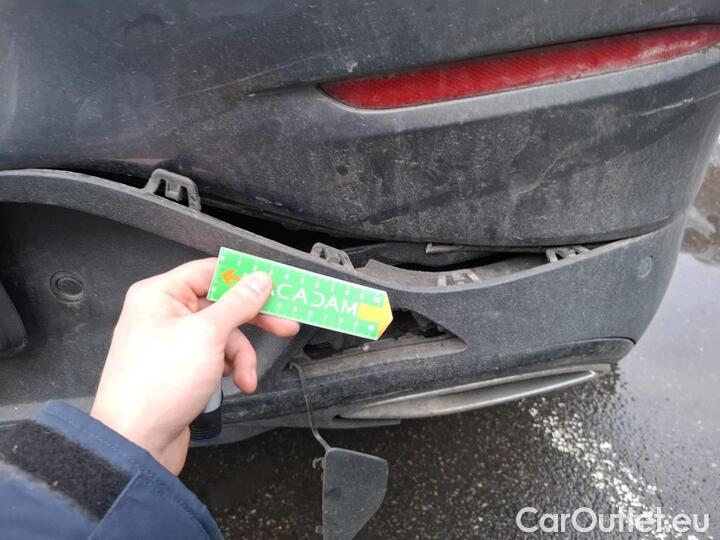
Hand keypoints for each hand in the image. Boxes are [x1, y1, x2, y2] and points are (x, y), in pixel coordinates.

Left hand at [90, 258, 298, 473]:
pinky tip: (235, 383)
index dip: (245, 277)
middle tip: (284, 324)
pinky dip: (229, 368)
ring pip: (223, 335)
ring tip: (246, 375)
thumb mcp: (208, 335)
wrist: (136, 443)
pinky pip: (214, 356)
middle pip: (221, 304)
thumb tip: (259, 280)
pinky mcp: (180, 367)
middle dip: (253, 320)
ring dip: (241, 355)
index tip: (275, 285)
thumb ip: (238, 303)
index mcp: (159, 295)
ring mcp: (172, 342)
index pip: (210, 271)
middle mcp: (163, 314)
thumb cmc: (156, 387)